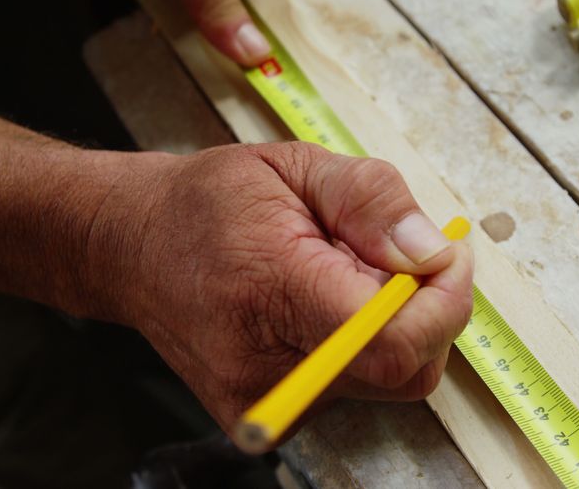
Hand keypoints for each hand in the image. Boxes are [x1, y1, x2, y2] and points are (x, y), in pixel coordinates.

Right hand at [83, 143, 473, 436]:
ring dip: (392, 324)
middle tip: (391, 254)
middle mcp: (264, 364)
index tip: (445, 257)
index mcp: (270, 290)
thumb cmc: (207, 203)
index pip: (391, 338)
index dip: (443, 302)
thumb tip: (430, 253)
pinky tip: (322, 304)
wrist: (132, 249)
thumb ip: (370, 200)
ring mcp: (265, 400)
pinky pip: (355, 385)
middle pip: (404, 369)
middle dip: (425, 308)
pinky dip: (363, 343)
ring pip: (388, 380)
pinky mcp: (271, 413)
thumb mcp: (294, 165)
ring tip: (341, 273)